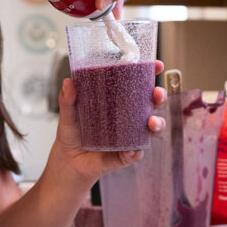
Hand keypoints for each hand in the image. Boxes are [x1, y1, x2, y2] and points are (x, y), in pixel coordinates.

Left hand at [53, 63, 166, 185]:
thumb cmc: (72, 134)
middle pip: (151, 104)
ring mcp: (130, 136)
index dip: (150, 74)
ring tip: (151, 122)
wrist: (69, 161)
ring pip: (152, 128)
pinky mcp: (126, 155)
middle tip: (156, 93)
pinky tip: (131, 150)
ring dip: (157, 123)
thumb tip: (68, 83)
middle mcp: (128, 117)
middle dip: (159, 96)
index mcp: (118, 102)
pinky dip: (135, 151)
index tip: (157, 65)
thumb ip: (68, 100)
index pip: (138, 85)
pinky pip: (136, 153)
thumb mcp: (68, 114)